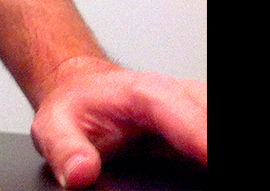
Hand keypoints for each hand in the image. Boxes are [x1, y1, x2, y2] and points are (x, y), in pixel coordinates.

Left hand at [28, 56, 206, 188]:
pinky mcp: (197, 120)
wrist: (81, 90)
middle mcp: (175, 94)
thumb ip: (66, 150)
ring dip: (211, 145)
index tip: (210, 161)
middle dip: (210, 146)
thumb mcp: (55, 126)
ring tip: (204, 174)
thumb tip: (80, 173)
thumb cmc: (75, 105)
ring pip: (213, 119)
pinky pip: (210, 128)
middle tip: (207, 180)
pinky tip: (203, 164)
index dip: (203, 141)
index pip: (186, 116)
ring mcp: (191, 106)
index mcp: (145, 94)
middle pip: (209, 117)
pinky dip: (208, 143)